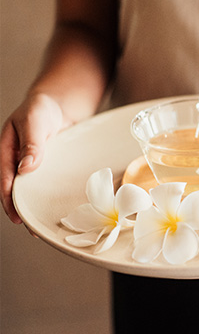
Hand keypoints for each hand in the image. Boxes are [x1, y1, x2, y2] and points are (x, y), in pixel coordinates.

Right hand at [0, 93, 66, 224]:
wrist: (58, 104)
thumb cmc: (41, 109)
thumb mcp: (34, 122)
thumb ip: (31, 143)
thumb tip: (26, 168)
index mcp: (7, 151)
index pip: (5, 179)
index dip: (9, 199)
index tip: (16, 215)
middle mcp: (18, 160)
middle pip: (17, 189)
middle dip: (23, 209)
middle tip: (32, 229)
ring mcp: (33, 164)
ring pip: (33, 188)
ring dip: (37, 204)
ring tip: (45, 224)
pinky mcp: (48, 165)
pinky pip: (48, 181)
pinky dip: (51, 193)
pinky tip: (58, 205)